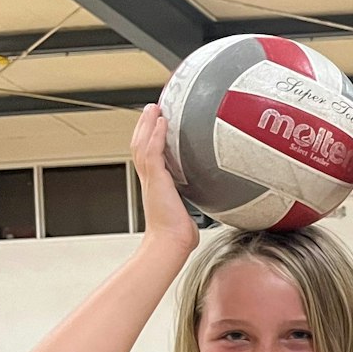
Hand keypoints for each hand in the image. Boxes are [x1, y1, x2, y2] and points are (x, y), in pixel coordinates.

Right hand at [130, 104, 199, 255]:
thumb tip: (211, 206)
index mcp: (156, 185)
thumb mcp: (188, 211)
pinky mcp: (156, 179)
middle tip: (151, 109)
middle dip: (145, 126)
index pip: (149, 156)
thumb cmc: (178, 233)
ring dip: (148, 124)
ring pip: (142, 144)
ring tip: (153, 108)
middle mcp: (150, 179)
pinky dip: (155, 135)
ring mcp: (151, 178)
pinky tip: (161, 122)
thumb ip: (195, 202)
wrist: (170, 242)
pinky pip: (153, 152)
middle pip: (141, 145)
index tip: (155, 126)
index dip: (149, 139)